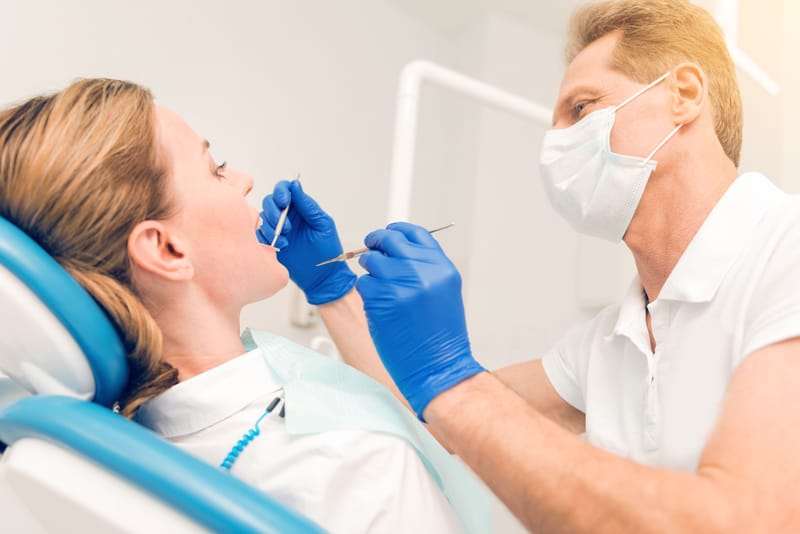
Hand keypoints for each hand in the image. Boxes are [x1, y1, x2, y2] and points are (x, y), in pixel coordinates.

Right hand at [257, 180, 355, 304]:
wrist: (322, 277)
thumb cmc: (327, 251)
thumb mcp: (322, 224)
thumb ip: (308, 205)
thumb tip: (295, 185)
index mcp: (301, 208)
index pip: (285, 189)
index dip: (281, 191)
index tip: (284, 202)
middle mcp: (287, 216)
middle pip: (269, 201)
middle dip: (274, 211)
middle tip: (287, 226)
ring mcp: (278, 230)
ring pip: (263, 217)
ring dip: (272, 227)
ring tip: (286, 239)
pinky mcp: (270, 243)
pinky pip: (260, 234)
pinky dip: (268, 238)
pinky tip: (281, 246)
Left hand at [355, 222, 485, 418]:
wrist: (438, 365)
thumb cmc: (440, 335)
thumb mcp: (442, 291)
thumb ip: (424, 267)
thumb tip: (398, 252)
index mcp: (441, 267)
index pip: (414, 233)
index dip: (396, 231)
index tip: (388, 233)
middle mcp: (422, 270)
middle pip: (388, 240)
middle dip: (375, 244)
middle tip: (370, 251)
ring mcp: (400, 283)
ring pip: (371, 262)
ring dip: (371, 272)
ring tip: (383, 292)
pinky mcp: (380, 299)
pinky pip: (364, 284)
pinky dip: (368, 293)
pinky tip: (381, 308)